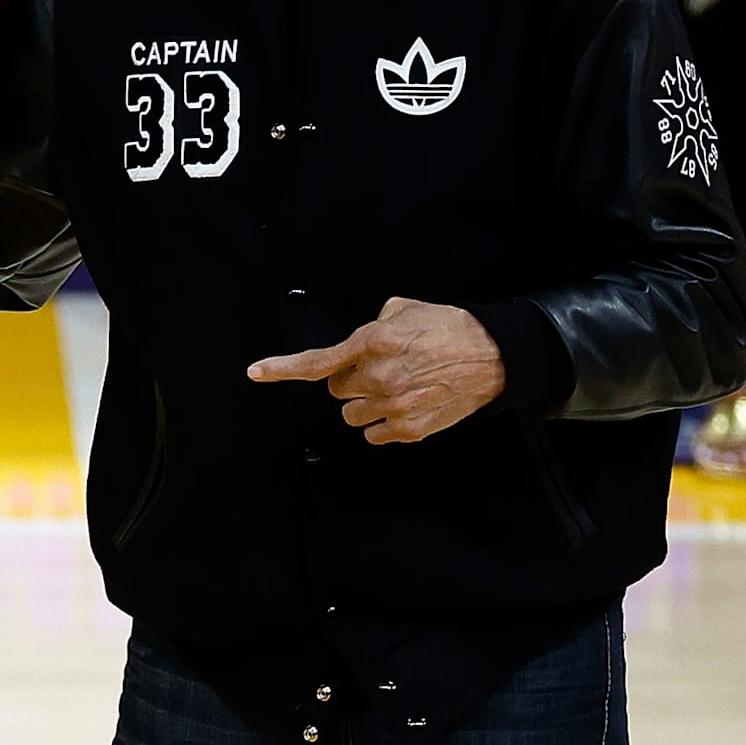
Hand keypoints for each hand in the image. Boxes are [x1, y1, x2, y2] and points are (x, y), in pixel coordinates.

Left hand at [248, 298, 507, 443]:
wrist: (491, 356)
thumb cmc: (447, 328)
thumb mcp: (404, 309)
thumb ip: (372, 324)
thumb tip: (360, 342)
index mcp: (371, 342)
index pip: (317, 361)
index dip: (282, 368)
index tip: (254, 372)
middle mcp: (376, 376)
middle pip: (338, 389)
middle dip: (352, 380)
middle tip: (381, 369)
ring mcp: (391, 406)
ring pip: (352, 415)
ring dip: (366, 404)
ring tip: (396, 388)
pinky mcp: (407, 430)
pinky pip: (374, 434)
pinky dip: (383, 423)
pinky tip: (405, 406)